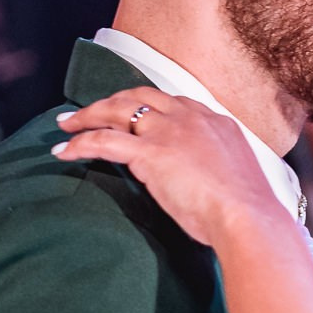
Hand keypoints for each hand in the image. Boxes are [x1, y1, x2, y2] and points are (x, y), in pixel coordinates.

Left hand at [53, 88, 282, 244]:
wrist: (247, 215)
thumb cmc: (247, 208)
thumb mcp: (235, 174)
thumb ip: (215, 166)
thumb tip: (202, 178)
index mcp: (214, 121)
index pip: (171, 102)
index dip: (145, 105)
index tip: (131, 113)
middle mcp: (189, 118)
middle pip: (139, 97)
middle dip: (110, 102)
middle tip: (88, 112)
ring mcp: (168, 132)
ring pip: (117, 111)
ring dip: (87, 115)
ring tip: (67, 125)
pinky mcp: (150, 152)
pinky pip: (104, 141)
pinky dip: (81, 144)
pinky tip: (65, 151)